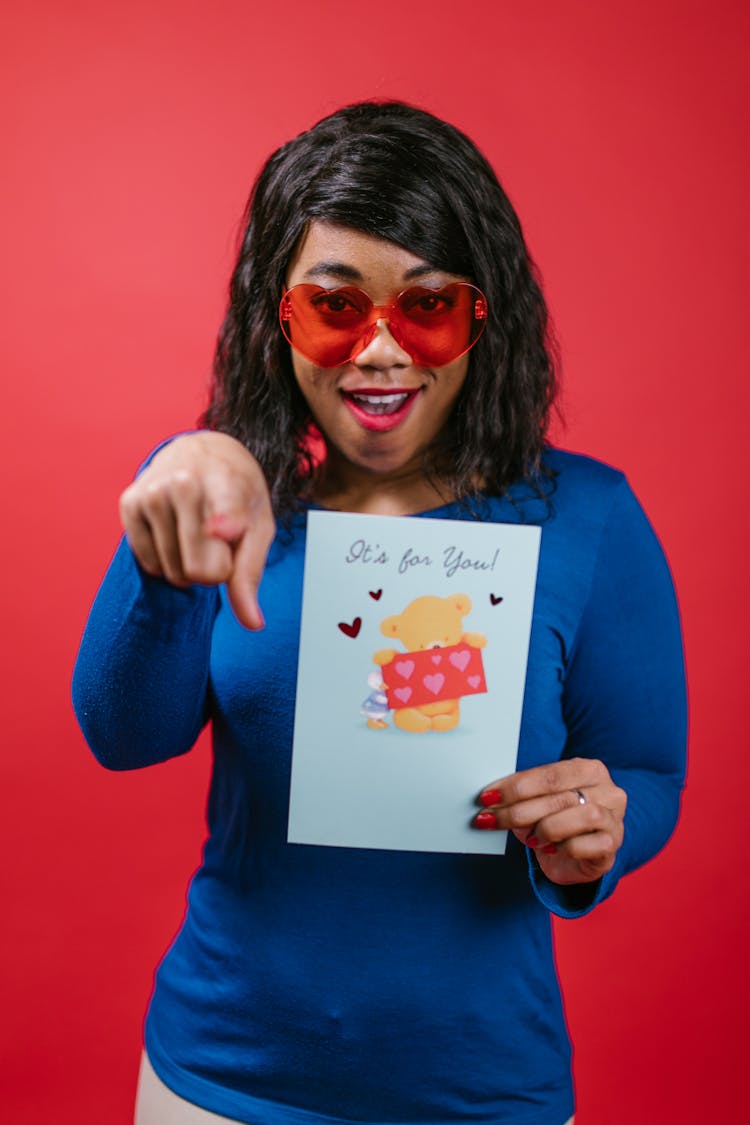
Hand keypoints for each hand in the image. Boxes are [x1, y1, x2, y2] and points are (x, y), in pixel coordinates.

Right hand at [119, 432, 274, 629]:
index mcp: (227, 482)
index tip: (219, 529)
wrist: (201, 452)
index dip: (224, 524)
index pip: (224, 511)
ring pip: (172, 572)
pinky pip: (149, 564)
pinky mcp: (129, 503)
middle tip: (219, 544)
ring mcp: (153, 492)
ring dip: (188, 566)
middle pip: (198, 569)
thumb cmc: (237, 496)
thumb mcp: (258, 528)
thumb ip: (251, 574)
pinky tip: (173, 534)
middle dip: (213, 570)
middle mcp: (185, 482)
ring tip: (195, 534)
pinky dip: (164, 561)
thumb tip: (253, 624)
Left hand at [473, 758, 626, 884]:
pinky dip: (565, 848)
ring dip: (546, 829)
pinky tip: (552, 849)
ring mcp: (615, 818)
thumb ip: (522, 794)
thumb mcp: (539, 801)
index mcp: (589, 769)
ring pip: (581, 816)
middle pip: (560, 797)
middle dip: (519, 810)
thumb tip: (490, 797)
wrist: (578, 856)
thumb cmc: (556, 820)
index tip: (487, 796)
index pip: (550, 775)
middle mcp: (608, 791)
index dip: (516, 786)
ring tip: (531, 839)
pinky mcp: (613, 845)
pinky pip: (588, 845)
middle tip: (491, 819)